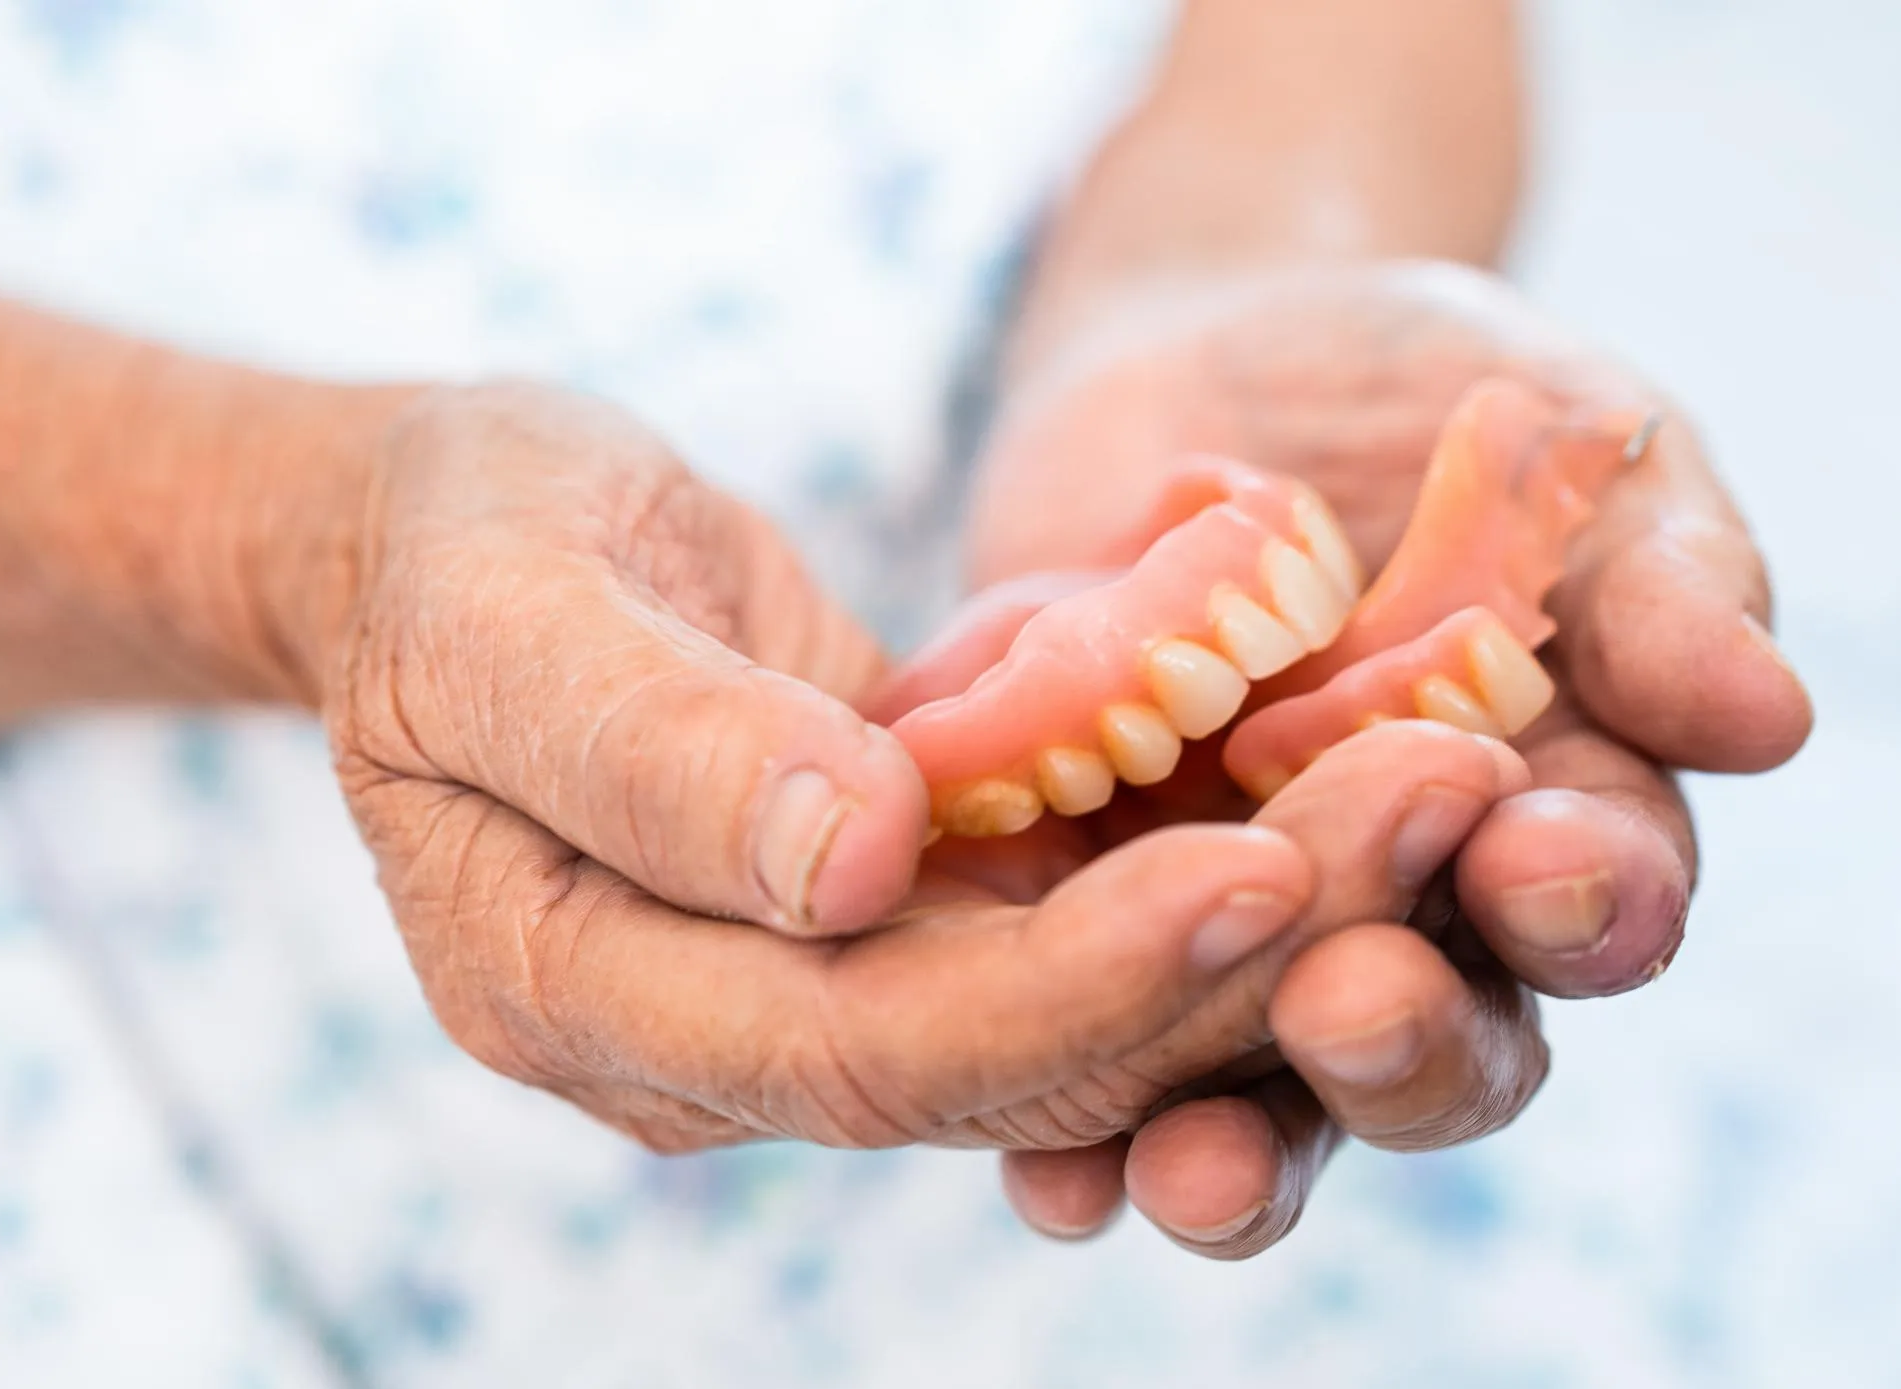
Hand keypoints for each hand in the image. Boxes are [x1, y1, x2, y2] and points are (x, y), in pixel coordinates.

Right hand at [312, 382, 1524, 1153]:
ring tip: (1445, 783)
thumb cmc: (454, 546)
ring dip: (1272, 916)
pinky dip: (1213, 858)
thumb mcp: (501, 605)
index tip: (1259, 872)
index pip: (860, 1048)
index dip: (1068, 983)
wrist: (457, 540)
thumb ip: (648, 740)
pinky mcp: (893, 915)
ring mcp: (813, 987)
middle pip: (1008, 1055)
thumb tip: (852, 861)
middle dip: (1233, 954)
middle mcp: (716, 1039)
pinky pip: (1075, 921)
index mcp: (584, 993)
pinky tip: (1354, 770)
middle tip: (1439, 804)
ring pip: (1076, 1006)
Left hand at [973, 262, 1812, 1253]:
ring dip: (1232, 1154)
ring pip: (1253, 1093)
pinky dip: (1058, 1136)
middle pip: (1429, 1042)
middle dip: (1402, 1045)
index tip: (1542, 862)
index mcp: (1548, 819)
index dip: (1582, 900)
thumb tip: (1766, 714)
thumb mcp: (1565, 451)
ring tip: (1185, 1173)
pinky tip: (1039, 1176)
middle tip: (1348, 1009)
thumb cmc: (1426, 398)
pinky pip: (1071, 1058)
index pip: (1591, 903)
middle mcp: (1397, 910)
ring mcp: (1230, 930)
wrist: (1201, 359)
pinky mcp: (1081, 921)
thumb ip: (1658, 581)